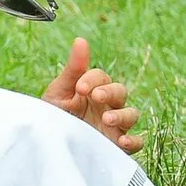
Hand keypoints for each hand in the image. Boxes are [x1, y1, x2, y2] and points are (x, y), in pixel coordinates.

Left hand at [41, 37, 142, 153]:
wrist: (49, 145)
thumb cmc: (54, 116)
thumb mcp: (59, 92)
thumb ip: (73, 69)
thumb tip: (81, 40)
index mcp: (93, 89)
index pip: (101, 77)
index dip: (93, 79)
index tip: (79, 88)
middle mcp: (107, 105)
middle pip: (120, 91)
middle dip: (109, 92)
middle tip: (95, 97)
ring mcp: (115, 125)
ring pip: (132, 114)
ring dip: (122, 115)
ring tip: (106, 119)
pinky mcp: (117, 145)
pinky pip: (136, 141)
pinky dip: (133, 140)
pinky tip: (122, 141)